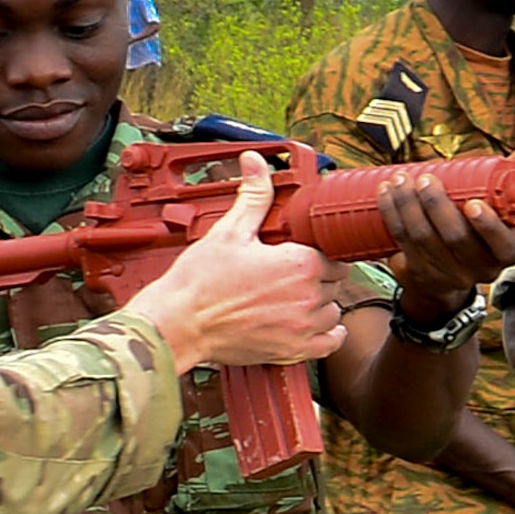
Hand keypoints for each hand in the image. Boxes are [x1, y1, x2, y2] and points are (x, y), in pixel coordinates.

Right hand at [131, 150, 349, 372]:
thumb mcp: (229, 231)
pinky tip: (315, 324)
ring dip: (322, 303)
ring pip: (333, 311)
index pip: (336, 255)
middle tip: (293, 272)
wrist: (178, 323)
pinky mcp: (292, 352)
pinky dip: (328, 334)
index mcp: (300, 264)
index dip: (322, 251)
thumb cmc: (200, 281)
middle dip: (320, 274)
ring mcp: (302, 327)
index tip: (307, 251)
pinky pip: (329, 343)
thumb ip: (253, 196)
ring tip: (296, 296)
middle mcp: (309, 297)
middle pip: (336, 282)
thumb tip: (256, 162)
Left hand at [376, 154, 514, 317]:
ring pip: (424, 238)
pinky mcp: (418, 272)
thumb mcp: (500, 210)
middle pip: (455, 238)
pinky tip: (387, 193)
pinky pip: (403, 240)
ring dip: (408, 205)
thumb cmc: (477, 232)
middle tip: (425, 179)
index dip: (489, 226)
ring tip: (401, 180)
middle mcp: (479, 269)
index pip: (505, 246)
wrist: (447, 274)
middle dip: (436, 205)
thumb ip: (512, 181)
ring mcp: (447, 274)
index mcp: (506, 253)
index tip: (474, 203)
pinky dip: (392, 213)